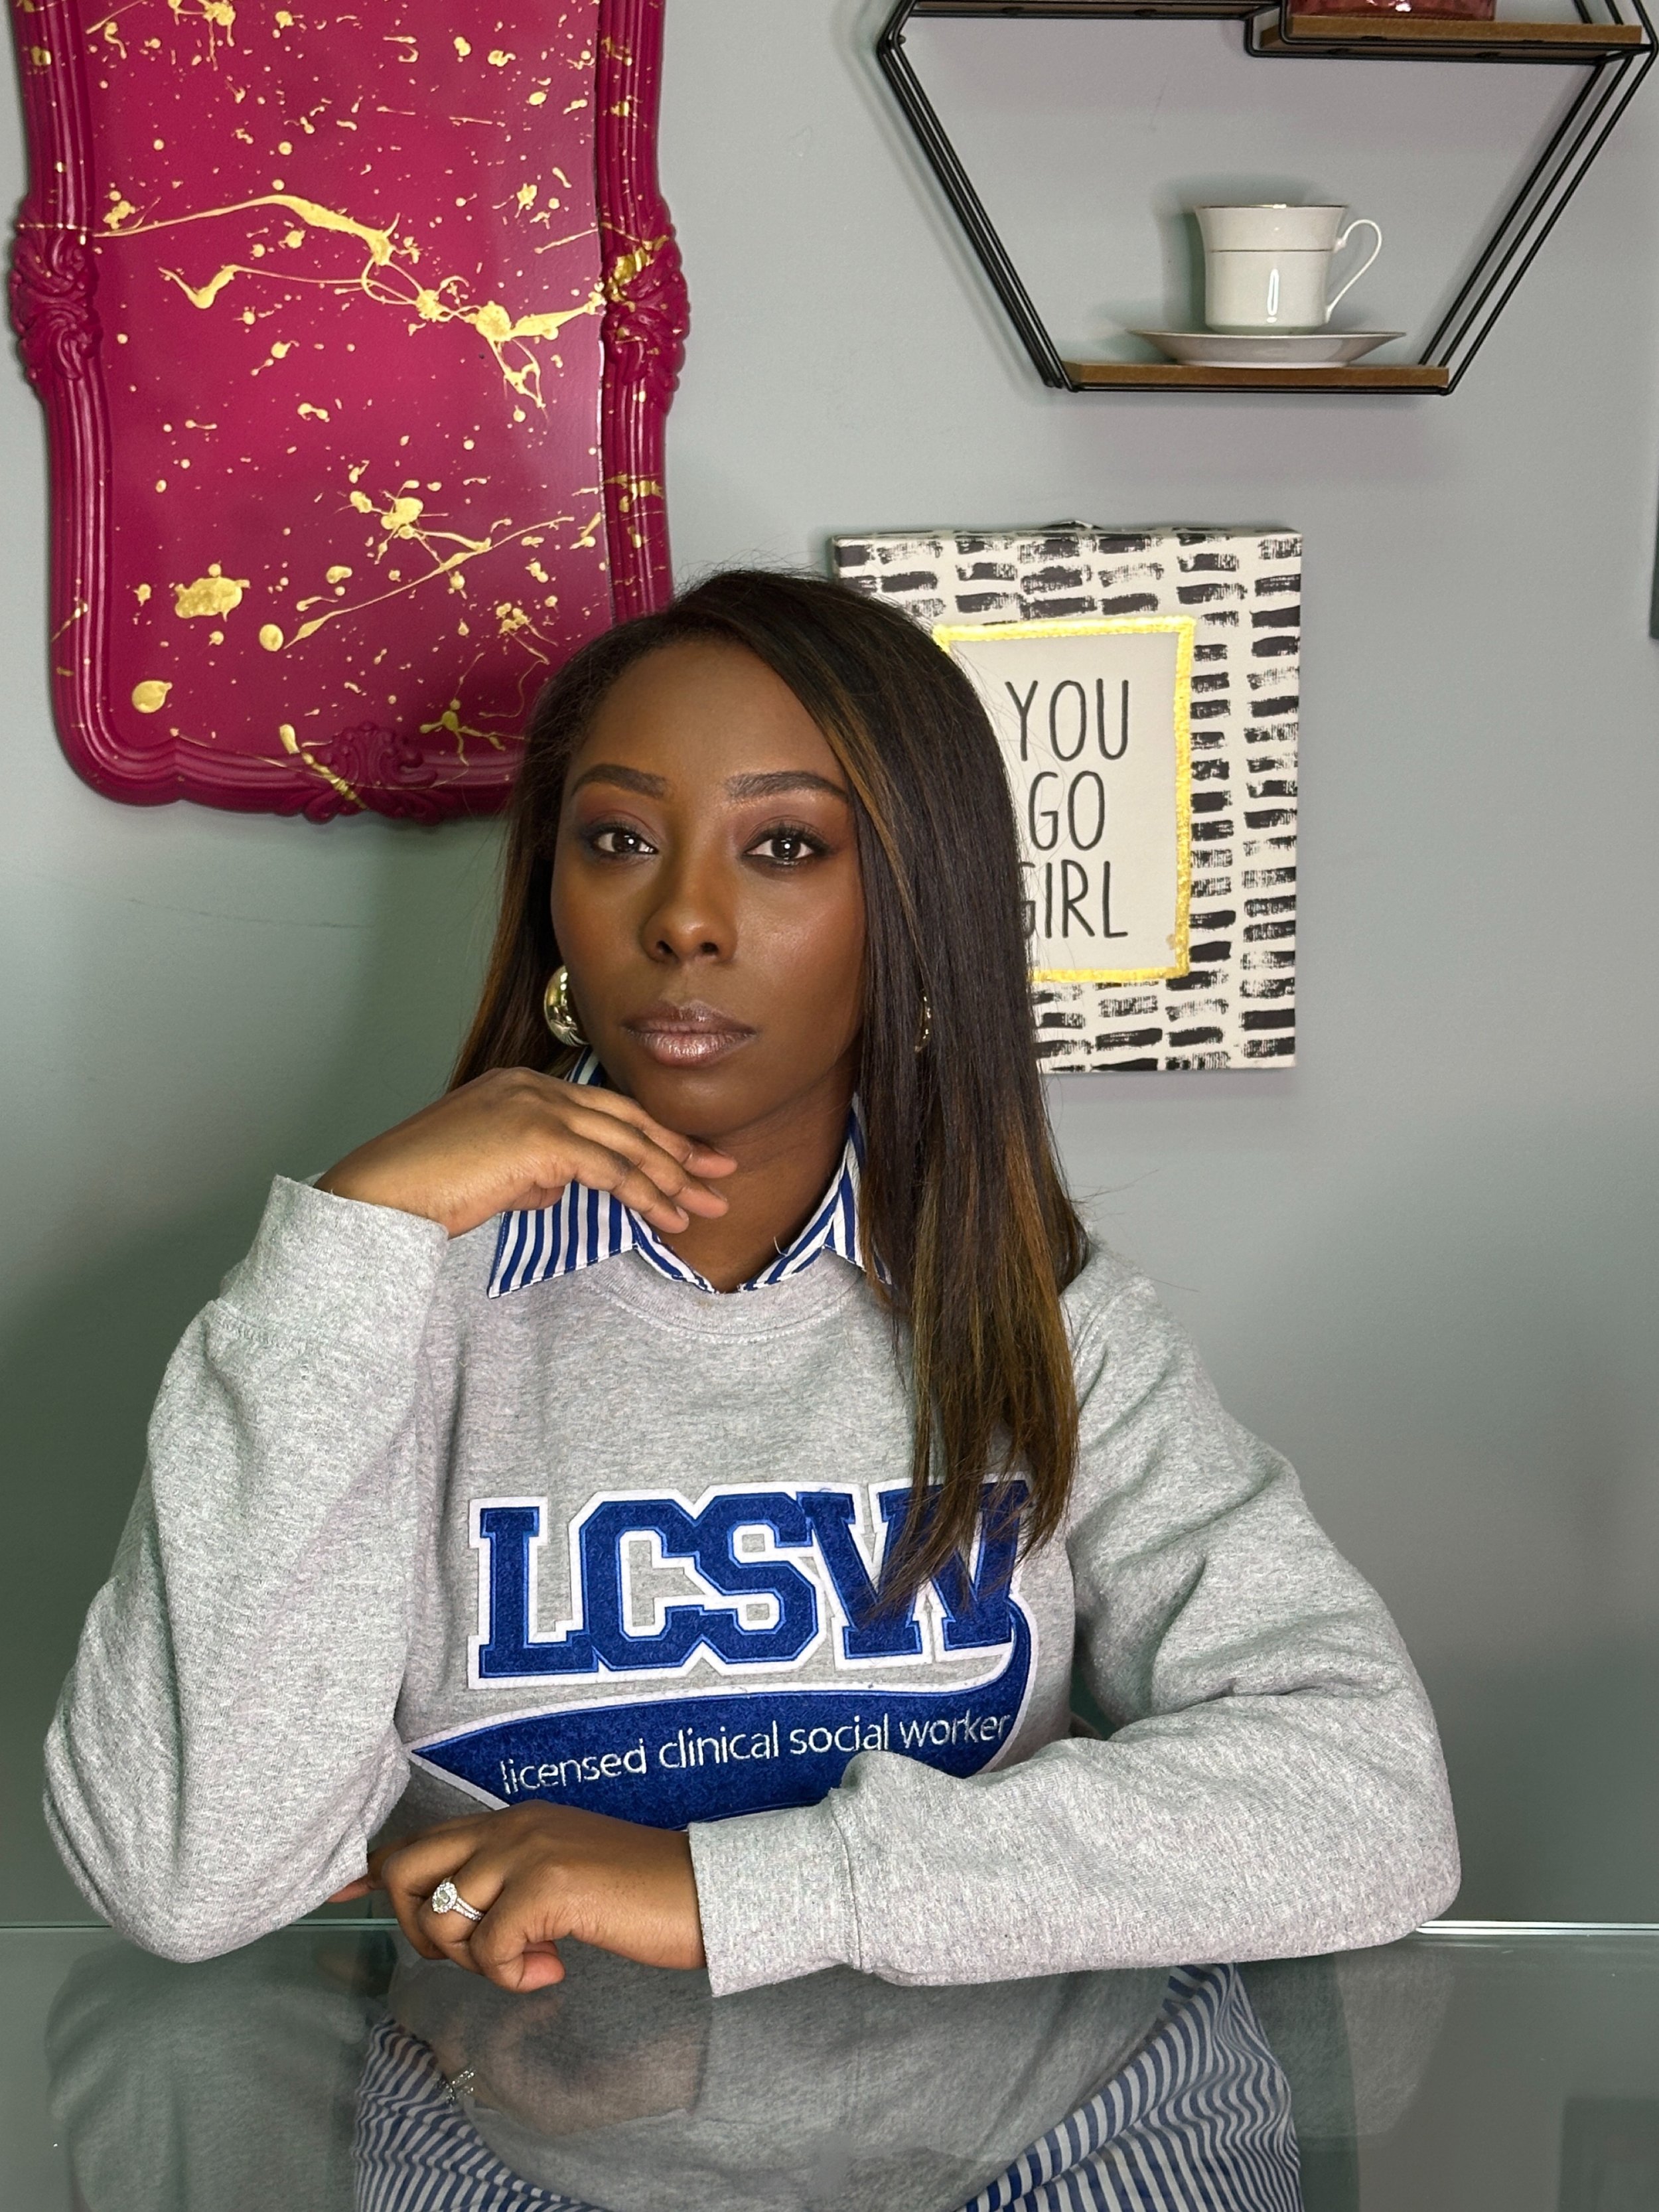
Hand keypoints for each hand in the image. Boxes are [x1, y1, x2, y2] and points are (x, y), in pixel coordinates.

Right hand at [317, 1067, 734, 1239]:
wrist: (380, 1197)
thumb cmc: (423, 1190)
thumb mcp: (488, 1169)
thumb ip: (530, 1168)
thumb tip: (562, 1185)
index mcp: (522, 1085)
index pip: (604, 1108)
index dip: (652, 1134)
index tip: (688, 1158)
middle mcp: (534, 1087)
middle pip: (627, 1119)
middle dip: (680, 1150)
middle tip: (722, 1174)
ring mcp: (537, 1108)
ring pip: (627, 1144)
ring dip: (673, 1178)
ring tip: (707, 1205)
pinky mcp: (538, 1139)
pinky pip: (611, 1169)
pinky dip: (646, 1195)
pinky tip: (668, 1218)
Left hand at [334, 1802, 707, 1990]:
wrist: (701, 1891)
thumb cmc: (635, 1894)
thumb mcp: (558, 1878)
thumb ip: (508, 1886)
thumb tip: (455, 1923)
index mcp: (512, 1821)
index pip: (420, 1839)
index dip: (371, 1869)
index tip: (338, 1892)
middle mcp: (512, 1825)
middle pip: (408, 1869)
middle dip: (417, 1928)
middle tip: (474, 1955)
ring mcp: (529, 1849)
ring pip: (442, 1916)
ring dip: (476, 1961)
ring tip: (530, 1962)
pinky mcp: (550, 1885)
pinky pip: (490, 1948)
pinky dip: (514, 1976)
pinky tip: (554, 1969)